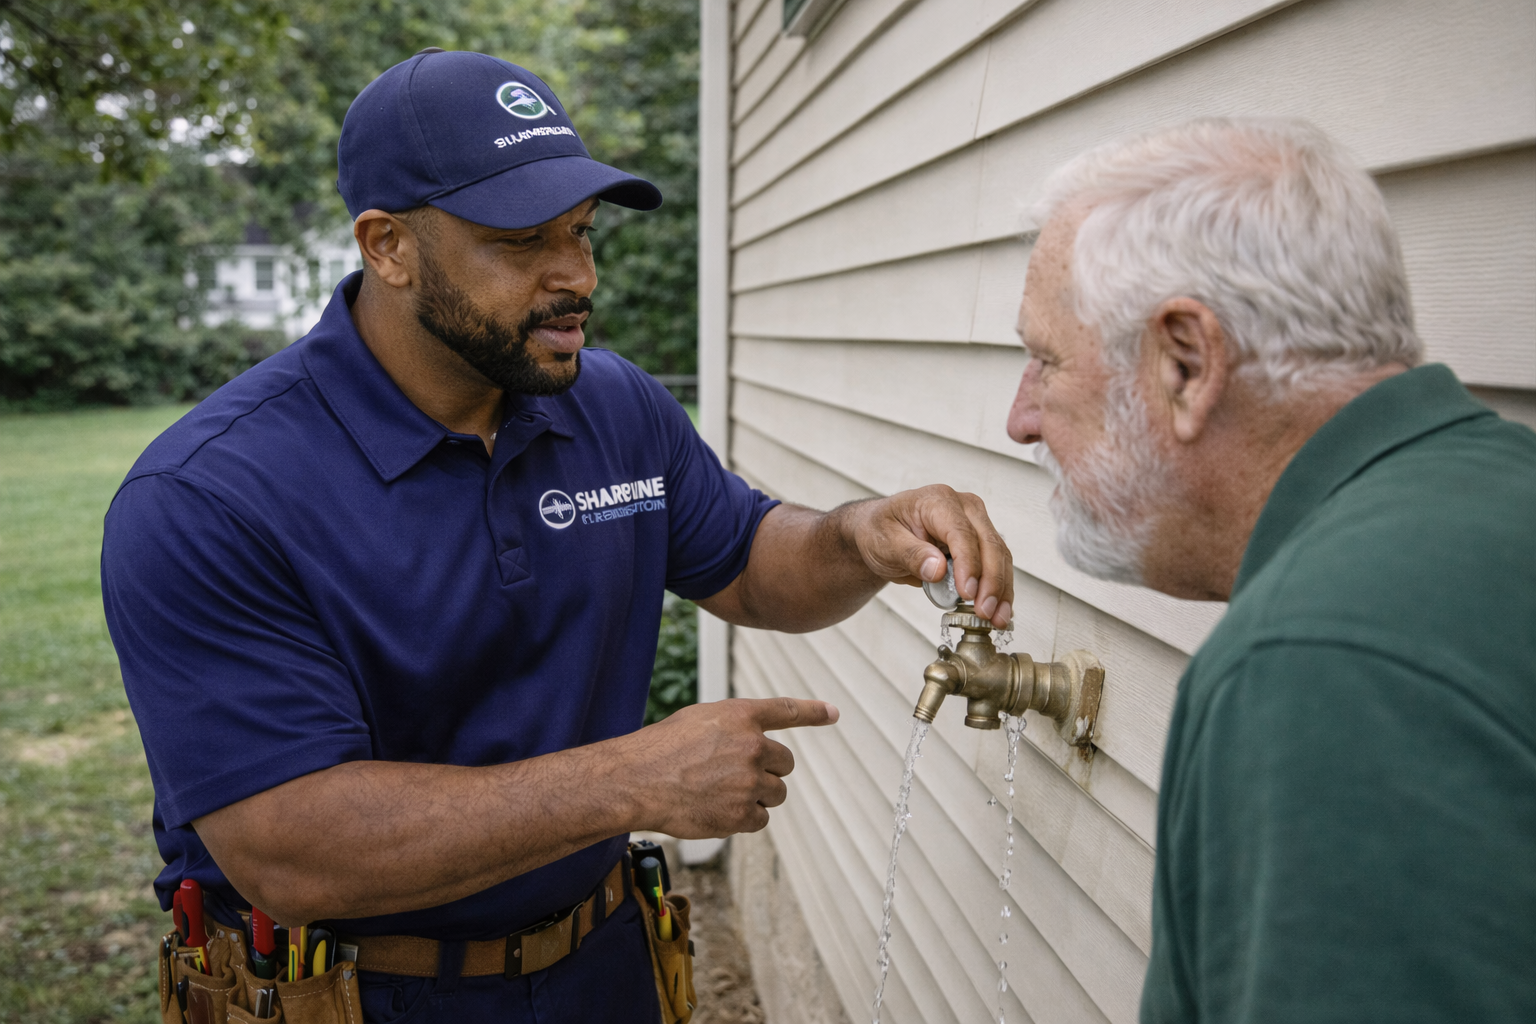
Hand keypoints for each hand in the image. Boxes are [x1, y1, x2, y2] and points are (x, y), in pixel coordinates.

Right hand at [629, 697, 838, 838]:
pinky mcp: (743, 813)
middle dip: (767, 772)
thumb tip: (758, 745)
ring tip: (719, 792)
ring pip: (775, 793)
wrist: (637, 781)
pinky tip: (714, 808)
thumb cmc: (662, 749)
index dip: (813, 712)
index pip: (786, 711)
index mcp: (741, 717)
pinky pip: (760, 818)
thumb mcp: (700, 720)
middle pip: (785, 765)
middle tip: (733, 775)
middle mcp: (752, 746)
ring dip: (757, 796)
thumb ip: (734, 727)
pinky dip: (743, 818)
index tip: (833, 713)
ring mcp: (749, 781)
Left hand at [839, 485, 1013, 626]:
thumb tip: (938, 569)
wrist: (881, 532)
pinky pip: (997, 565)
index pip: (961, 533)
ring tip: (996, 618)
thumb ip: (911, 554)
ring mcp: (977, 524)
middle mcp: (965, 508)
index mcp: (939, 501)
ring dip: (1001, 590)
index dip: (968, 564)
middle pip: (989, 544)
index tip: (967, 592)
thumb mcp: (885, 542)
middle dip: (991, 581)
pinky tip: (999, 611)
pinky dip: (1000, 590)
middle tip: (984, 610)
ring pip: (1000, 557)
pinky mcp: (981, 542)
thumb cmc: (881, 531)